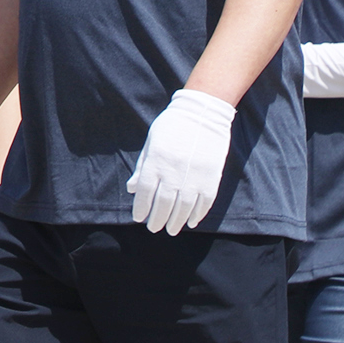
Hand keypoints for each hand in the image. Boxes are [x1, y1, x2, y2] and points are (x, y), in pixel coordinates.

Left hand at [127, 88, 235, 234]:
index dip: (141, 207)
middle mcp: (174, 171)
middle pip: (164, 203)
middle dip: (158, 219)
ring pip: (184, 206)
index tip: (138, 218)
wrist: (202, 113)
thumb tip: (132, 189)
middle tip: (154, 228)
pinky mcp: (211, 176)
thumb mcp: (151, 143)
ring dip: (176, 221)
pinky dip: (197, 214)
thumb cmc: (171, 127)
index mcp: (156, 161)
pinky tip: (190, 221)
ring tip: (171, 229)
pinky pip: (204, 201)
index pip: (145, 191)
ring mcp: (195, 175)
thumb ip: (142, 167)